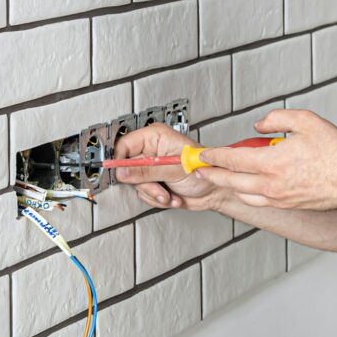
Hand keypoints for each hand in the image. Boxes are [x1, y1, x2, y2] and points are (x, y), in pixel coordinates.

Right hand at [112, 122, 226, 212]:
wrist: (216, 190)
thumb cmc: (205, 171)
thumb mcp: (175, 170)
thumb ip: (147, 170)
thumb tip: (122, 171)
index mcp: (156, 137)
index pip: (124, 145)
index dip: (121, 161)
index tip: (124, 174)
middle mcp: (152, 150)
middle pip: (127, 168)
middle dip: (144, 183)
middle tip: (159, 187)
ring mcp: (152, 167)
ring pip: (134, 184)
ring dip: (153, 193)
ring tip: (169, 193)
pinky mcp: (154, 181)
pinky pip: (143, 194)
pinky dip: (156, 199)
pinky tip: (171, 196)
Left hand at [194, 108, 336, 209]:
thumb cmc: (335, 153)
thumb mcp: (306, 121)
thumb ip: (277, 119)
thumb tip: (259, 125)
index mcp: (272, 162)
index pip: (232, 159)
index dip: (214, 156)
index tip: (204, 154)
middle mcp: (271, 183)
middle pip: (230, 181)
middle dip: (212, 174)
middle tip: (200, 169)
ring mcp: (278, 197)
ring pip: (242, 194)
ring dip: (227, 186)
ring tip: (220, 178)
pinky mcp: (287, 205)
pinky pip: (257, 201)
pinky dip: (245, 194)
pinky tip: (246, 188)